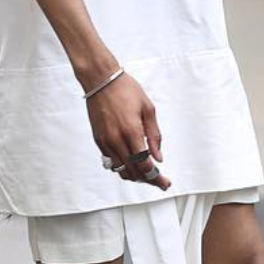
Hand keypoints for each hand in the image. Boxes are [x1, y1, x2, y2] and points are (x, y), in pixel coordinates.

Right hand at [86, 72, 170, 189]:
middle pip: (133, 172)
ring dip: (134, 175)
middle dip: (147, 179)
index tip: (164, 182)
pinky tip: (131, 162)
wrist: (101, 80)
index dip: (156, 178)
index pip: (145, 165)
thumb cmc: (125, 90)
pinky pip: (111, 162)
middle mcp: (116, 140)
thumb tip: (158, 157)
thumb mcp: (148, 109)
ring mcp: (105, 141)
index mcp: (132, 132)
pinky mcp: (98, 140)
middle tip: (159, 180)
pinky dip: (122, 166)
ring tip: (145, 173)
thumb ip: (154, 136)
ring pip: (120, 170)